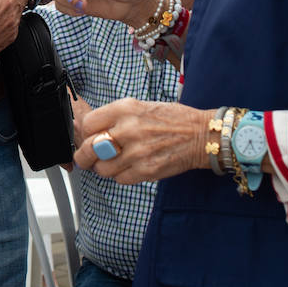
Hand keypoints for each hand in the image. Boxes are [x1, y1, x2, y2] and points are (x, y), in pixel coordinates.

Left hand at [72, 98, 211, 183]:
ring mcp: (138, 151)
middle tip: (87, 158)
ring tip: (112, 163)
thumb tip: (91, 131)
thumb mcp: (139, 107)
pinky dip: (120, 176)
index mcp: (125, 108)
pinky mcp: (147, 170)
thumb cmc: (172, 120)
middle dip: (85, 156)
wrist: (202, 135)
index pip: (88, 123)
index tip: (87, 138)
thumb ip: (114, 118)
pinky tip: (129, 168)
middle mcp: (129, 129)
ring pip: (103, 169)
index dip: (85, 133)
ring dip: (104, 168)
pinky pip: (120, 180)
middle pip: (90, 148)